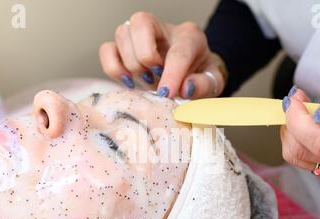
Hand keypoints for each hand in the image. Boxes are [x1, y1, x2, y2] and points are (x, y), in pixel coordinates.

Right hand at [99, 12, 226, 98]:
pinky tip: (129, 81)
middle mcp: (162, 29)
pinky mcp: (124, 49)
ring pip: (122, 34)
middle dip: (146, 56)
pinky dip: (113, 68)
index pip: (178, 50)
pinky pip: (107, 50)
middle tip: (156, 78)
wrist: (191, 75)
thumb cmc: (200, 76)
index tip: (167, 94)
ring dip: (132, 64)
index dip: (172, 74)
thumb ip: (203, 84)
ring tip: (147, 80)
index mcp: (190, 36)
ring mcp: (140, 37)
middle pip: (141, 23)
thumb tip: (186, 88)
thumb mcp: (213, 82)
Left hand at [281, 77, 319, 186]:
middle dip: (291, 125)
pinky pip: (302, 164)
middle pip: (305, 152)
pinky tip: (308, 130)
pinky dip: (297, 144)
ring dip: (291, 134)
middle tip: (294, 104)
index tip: (294, 102)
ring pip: (298, 158)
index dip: (299, 122)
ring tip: (302, 115)